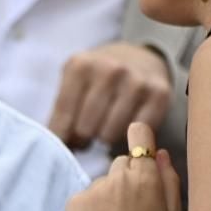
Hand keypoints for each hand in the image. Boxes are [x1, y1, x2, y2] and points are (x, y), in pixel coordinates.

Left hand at [49, 42, 173, 150]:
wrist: (140, 58)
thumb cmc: (98, 79)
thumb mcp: (72, 84)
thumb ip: (59, 114)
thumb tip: (50, 152)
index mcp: (81, 65)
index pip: (63, 119)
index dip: (62, 139)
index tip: (65, 143)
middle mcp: (110, 69)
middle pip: (85, 130)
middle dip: (83, 137)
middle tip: (88, 132)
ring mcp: (137, 81)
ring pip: (109, 136)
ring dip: (104, 138)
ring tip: (105, 127)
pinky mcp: (160, 95)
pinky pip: (136, 134)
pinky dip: (129, 137)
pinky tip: (126, 125)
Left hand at [65, 123, 182, 210]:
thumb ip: (170, 180)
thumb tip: (161, 153)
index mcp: (147, 177)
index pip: (140, 135)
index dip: (140, 137)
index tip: (138, 138)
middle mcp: (119, 176)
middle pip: (122, 163)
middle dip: (127, 179)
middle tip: (130, 210)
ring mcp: (95, 188)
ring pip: (103, 183)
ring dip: (107, 197)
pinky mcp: (75, 202)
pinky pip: (85, 198)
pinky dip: (89, 210)